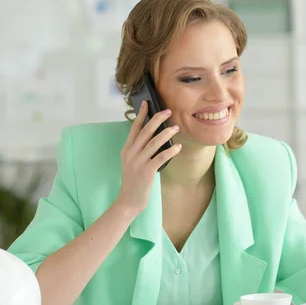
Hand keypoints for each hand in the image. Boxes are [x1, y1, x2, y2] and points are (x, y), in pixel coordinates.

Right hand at [116, 100, 180, 214]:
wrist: (129, 200)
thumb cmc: (134, 181)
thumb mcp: (132, 162)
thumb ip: (139, 150)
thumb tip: (155, 137)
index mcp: (127, 149)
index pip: (134, 128)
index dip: (141, 115)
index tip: (147, 103)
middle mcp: (131, 153)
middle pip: (145, 131)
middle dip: (157, 119)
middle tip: (168, 111)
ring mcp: (138, 162)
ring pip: (154, 143)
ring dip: (166, 133)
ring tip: (176, 128)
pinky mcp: (147, 171)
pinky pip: (160, 157)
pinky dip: (170, 151)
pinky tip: (178, 147)